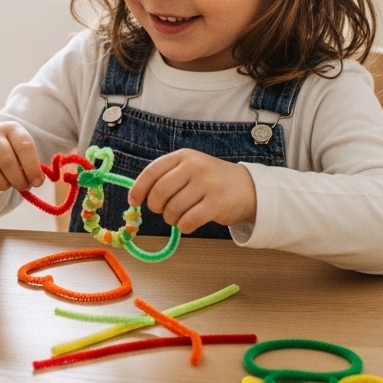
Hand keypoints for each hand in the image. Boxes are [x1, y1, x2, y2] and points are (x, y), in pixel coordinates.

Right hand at [0, 122, 44, 194]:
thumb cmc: (8, 149)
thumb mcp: (20, 148)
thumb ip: (31, 163)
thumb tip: (36, 181)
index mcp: (11, 128)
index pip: (24, 146)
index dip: (32, 167)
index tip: (37, 182)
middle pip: (7, 162)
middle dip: (18, 180)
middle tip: (22, 186)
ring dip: (4, 186)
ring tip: (7, 185)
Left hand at [126, 149, 256, 233]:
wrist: (249, 188)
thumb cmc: (211, 181)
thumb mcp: (189, 169)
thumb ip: (166, 177)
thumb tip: (136, 196)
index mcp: (184, 156)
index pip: (152, 171)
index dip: (139, 188)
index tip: (133, 201)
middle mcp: (195, 166)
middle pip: (159, 192)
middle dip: (156, 207)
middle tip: (163, 211)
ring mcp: (208, 184)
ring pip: (173, 209)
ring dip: (171, 219)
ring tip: (179, 217)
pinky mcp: (218, 203)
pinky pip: (188, 221)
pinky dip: (183, 227)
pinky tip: (188, 224)